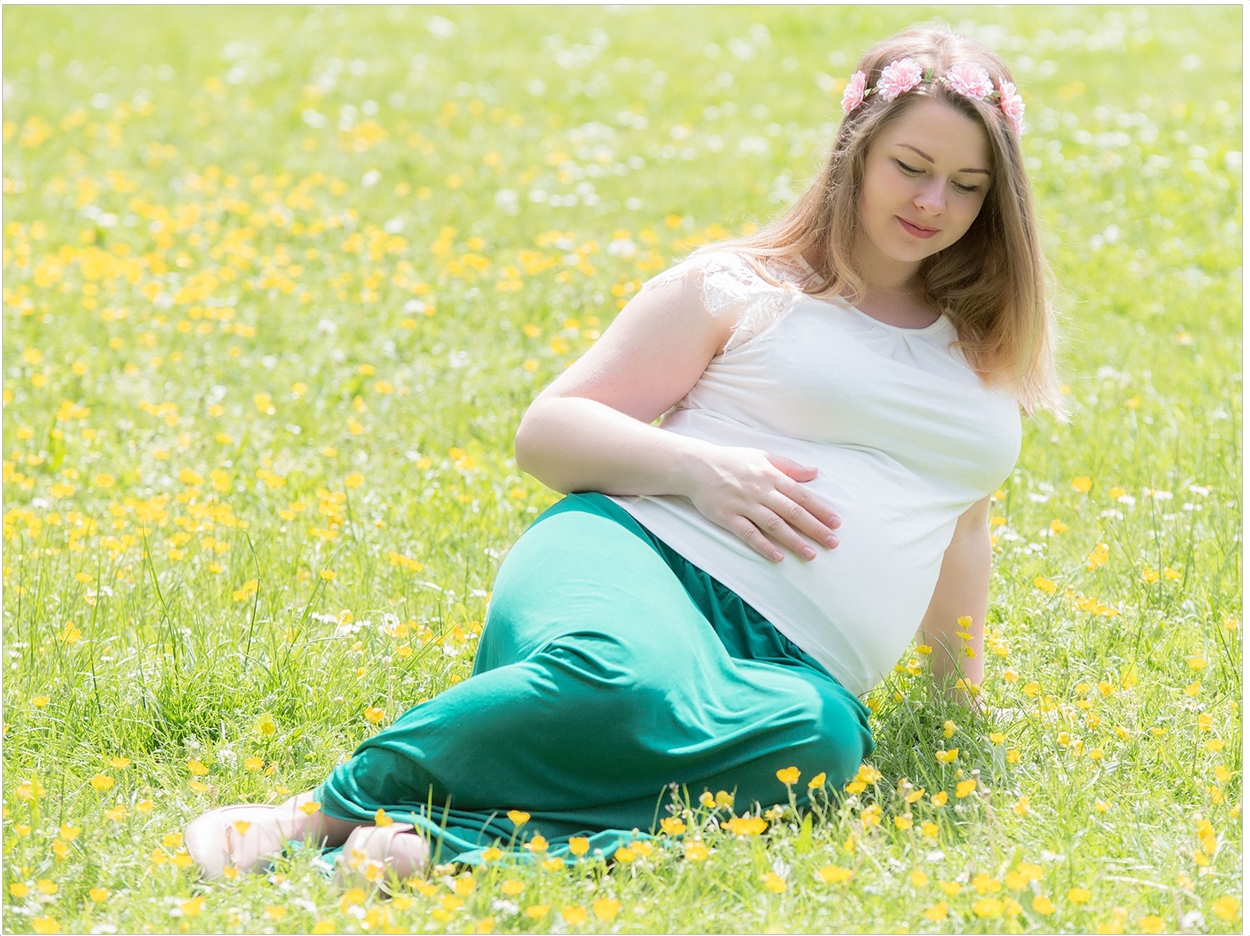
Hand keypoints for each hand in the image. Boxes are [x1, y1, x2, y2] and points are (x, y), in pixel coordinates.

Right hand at [685, 446, 840, 562]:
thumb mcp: (762, 456)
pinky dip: (764, 546)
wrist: (696, 466)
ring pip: (774, 526)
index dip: (820, 510)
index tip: (836, 523)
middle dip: (815, 529)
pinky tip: (778, 557)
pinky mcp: (728, 517)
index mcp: (771, 476)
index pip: (801, 496)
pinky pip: (749, 534)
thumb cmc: (731, 461)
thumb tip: (814, 473)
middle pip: (793, 513)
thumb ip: (788, 467)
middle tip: (832, 543)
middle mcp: (760, 491)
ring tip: (811, 554)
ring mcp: (744, 505)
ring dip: (794, 541)